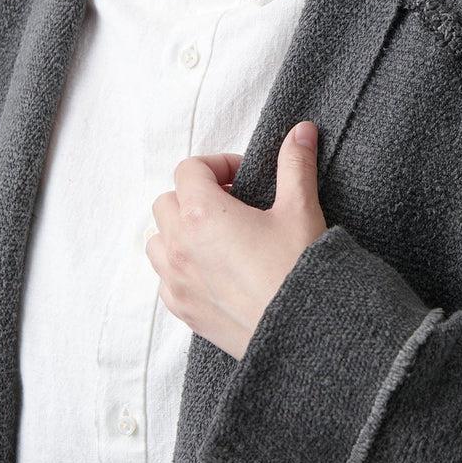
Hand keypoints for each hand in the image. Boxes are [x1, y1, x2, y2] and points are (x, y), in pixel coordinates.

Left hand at [144, 120, 327, 358]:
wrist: (304, 332)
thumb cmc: (299, 269)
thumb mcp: (300, 209)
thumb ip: (295, 165)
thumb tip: (301, 130)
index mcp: (202, 214)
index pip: (188, 169)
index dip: (217, 166)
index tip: (243, 178)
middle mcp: (179, 246)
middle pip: (166, 202)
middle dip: (195, 196)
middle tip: (232, 205)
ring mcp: (176, 281)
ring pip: (157, 241)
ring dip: (180, 231)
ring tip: (218, 237)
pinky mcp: (183, 311)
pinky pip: (165, 278)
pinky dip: (181, 267)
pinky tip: (216, 271)